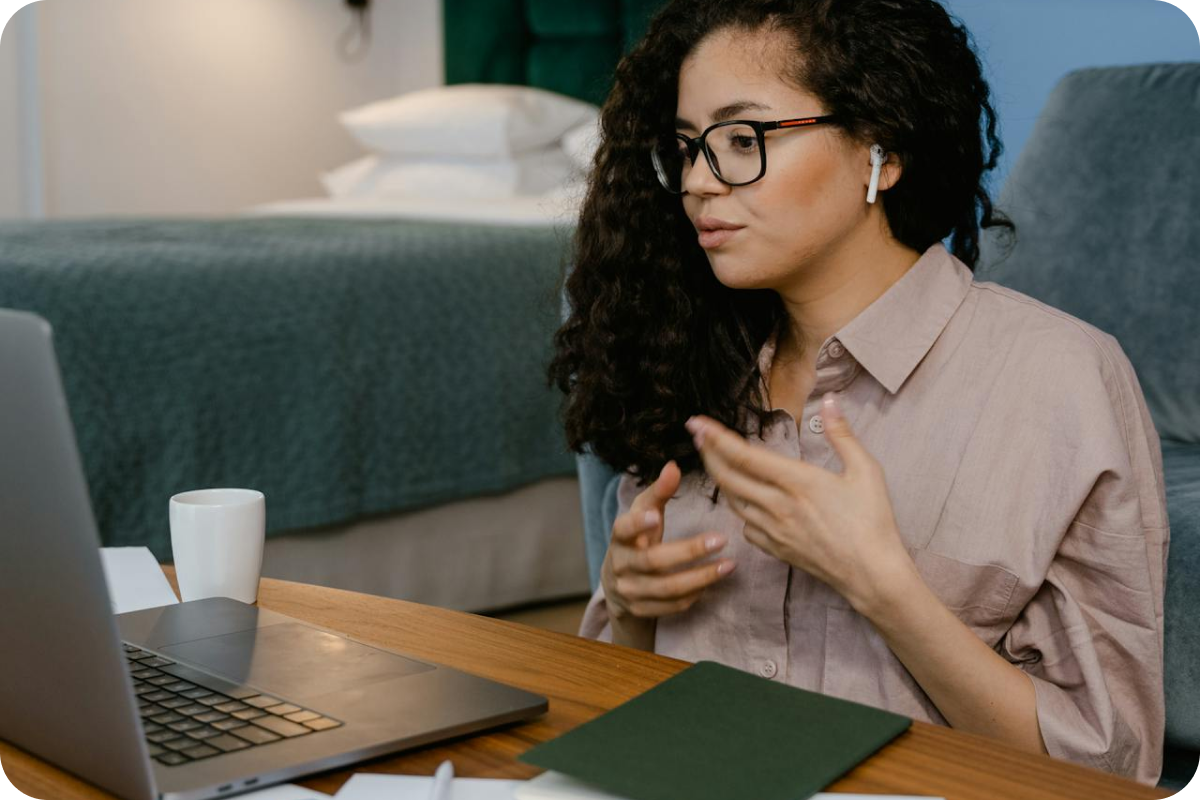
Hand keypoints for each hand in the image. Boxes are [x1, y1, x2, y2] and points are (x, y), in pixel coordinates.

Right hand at [600, 460, 735, 621]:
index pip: (623, 529)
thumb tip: (674, 466)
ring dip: (701, 577)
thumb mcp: (644, 513)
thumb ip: (659, 492)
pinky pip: (672, 606)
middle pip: (654, 561)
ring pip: (667, 588)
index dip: (637, 524)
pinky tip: (712, 582)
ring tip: (729, 565)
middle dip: (689, 551)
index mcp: (620, 537)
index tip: (656, 516)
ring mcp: (630, 591)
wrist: (619, 584)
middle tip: (721, 539)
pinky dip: (694, 595)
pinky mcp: (641, 610)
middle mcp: (621, 565)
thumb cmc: (637, 539)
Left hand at [685, 392, 912, 612]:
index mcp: (796, 482)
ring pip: (733, 501)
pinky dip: (740, 510)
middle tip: (697, 436)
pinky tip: (743, 501)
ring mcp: (773, 530)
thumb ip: (842, 433)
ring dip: (720, 479)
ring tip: (715, 462)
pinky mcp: (776, 549)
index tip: (698, 423)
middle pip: (727, 477)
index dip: (716, 437)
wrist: (871, 574)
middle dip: (708, 453)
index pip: (744, 455)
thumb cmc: (872, 522)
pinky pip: (746, 527)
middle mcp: (777, 506)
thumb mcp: (865, 471)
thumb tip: (830, 401)